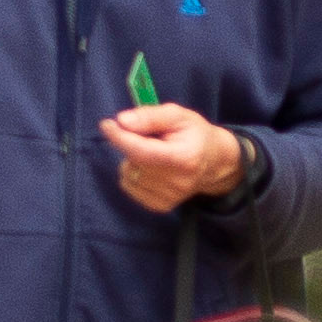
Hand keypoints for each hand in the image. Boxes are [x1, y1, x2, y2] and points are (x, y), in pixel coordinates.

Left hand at [101, 101, 246, 212]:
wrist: (214, 163)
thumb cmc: (194, 134)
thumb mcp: (178, 115)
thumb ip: (150, 116)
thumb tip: (121, 121)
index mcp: (184, 158)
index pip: (143, 152)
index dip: (121, 138)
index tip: (107, 125)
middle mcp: (177, 183)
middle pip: (133, 161)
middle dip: (131, 144)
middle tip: (148, 136)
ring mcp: (168, 198)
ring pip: (128, 174)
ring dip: (132, 160)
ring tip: (154, 153)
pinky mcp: (160, 206)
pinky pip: (129, 186)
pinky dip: (133, 174)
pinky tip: (151, 167)